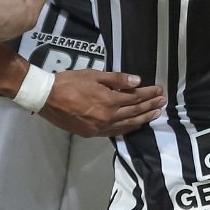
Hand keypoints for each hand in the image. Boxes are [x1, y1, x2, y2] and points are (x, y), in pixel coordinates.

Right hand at [40, 70, 165, 137]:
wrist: (46, 97)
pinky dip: (127, 128)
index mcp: (108, 101)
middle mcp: (107, 117)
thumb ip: (117, 79)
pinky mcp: (91, 133)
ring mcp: (99, 128)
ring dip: (143, 119)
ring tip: (155, 114)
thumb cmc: (70, 82)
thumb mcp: (94, 75)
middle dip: (150, 106)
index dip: (148, 94)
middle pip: (134, 112)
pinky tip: (135, 125)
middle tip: (163, 102)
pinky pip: (115, 132)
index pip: (135, 98)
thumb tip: (137, 81)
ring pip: (127, 125)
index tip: (159, 90)